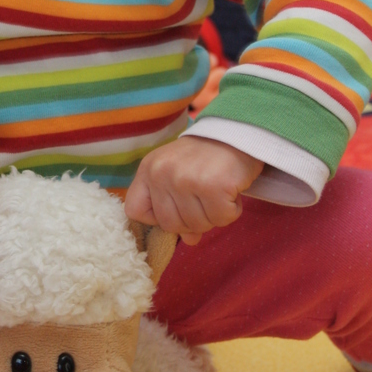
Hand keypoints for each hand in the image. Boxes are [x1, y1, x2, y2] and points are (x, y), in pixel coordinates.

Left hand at [124, 137, 262, 244]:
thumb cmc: (205, 157)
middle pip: (170, 225)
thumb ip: (176, 208)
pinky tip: (231, 192)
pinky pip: (222, 218)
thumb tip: (189, 240)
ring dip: (214, 216)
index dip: (156, 218)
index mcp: (148, 169)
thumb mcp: (179, 175)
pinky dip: (232, 211)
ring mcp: (186, 180)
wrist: (236, 131)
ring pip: (198, 225)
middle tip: (206, 200)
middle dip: (192, 221)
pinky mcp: (213, 186)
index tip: (175, 208)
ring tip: (219, 192)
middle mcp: (162, 173)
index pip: (135, 211)